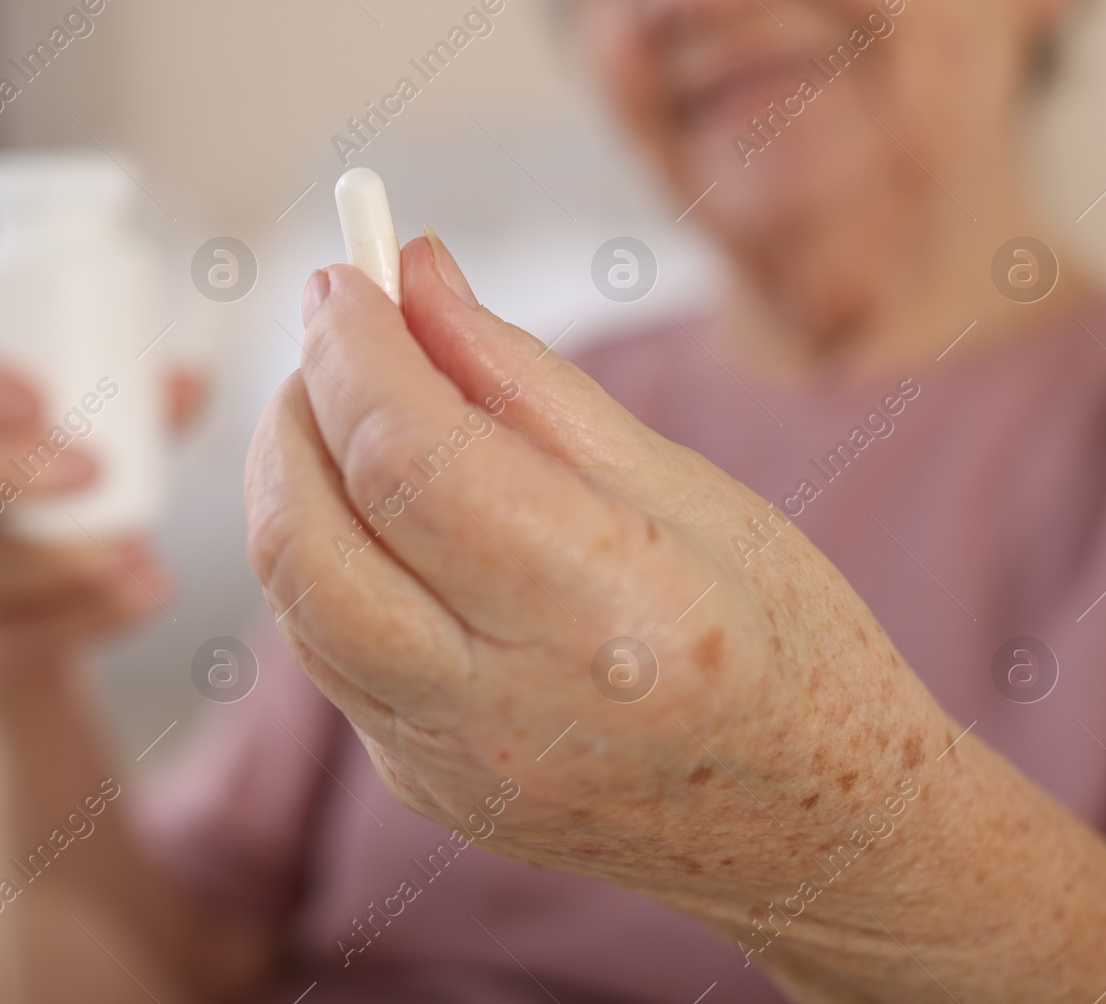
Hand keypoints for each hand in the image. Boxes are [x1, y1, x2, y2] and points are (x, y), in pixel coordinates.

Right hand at [0, 344, 205, 697]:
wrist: (7, 614)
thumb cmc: (42, 495)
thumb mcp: (75, 444)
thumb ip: (132, 410)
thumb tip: (194, 384)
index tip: (37, 397)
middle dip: (14, 471)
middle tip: (97, 469)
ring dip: (63, 560)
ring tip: (138, 549)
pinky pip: (16, 634)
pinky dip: (93, 614)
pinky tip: (148, 594)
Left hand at [245, 234, 955, 908]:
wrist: (813, 826)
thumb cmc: (784, 639)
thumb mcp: (686, 485)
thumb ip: (527, 382)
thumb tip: (417, 278)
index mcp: (613, 616)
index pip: (413, 462)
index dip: (357, 351)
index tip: (347, 279)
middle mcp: (516, 710)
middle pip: (313, 543)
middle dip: (296, 413)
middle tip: (336, 338)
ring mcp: (459, 768)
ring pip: (297, 605)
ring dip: (292, 483)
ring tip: (349, 411)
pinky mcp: (429, 791)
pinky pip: (329, 656)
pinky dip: (326, 560)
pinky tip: (376, 515)